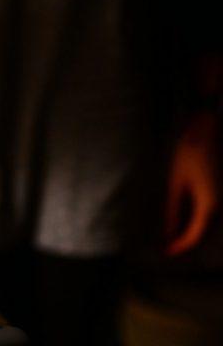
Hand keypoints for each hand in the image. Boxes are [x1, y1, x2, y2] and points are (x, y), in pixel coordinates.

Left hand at [166, 114, 217, 255]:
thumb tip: (168, 233)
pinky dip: (197, 218)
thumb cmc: (188, 153)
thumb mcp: (175, 184)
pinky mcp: (221, 190)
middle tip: (166, 246)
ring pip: (208, 222)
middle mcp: (221, 204)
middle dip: (185, 240)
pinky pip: (210, 210)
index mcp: (209, 205)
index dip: (179, 246)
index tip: (165, 252)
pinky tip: (183, 217)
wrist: (207, 129)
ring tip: (171, 234)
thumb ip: (172, 210)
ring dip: (192, 229)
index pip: (194, 235)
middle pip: (204, 231)